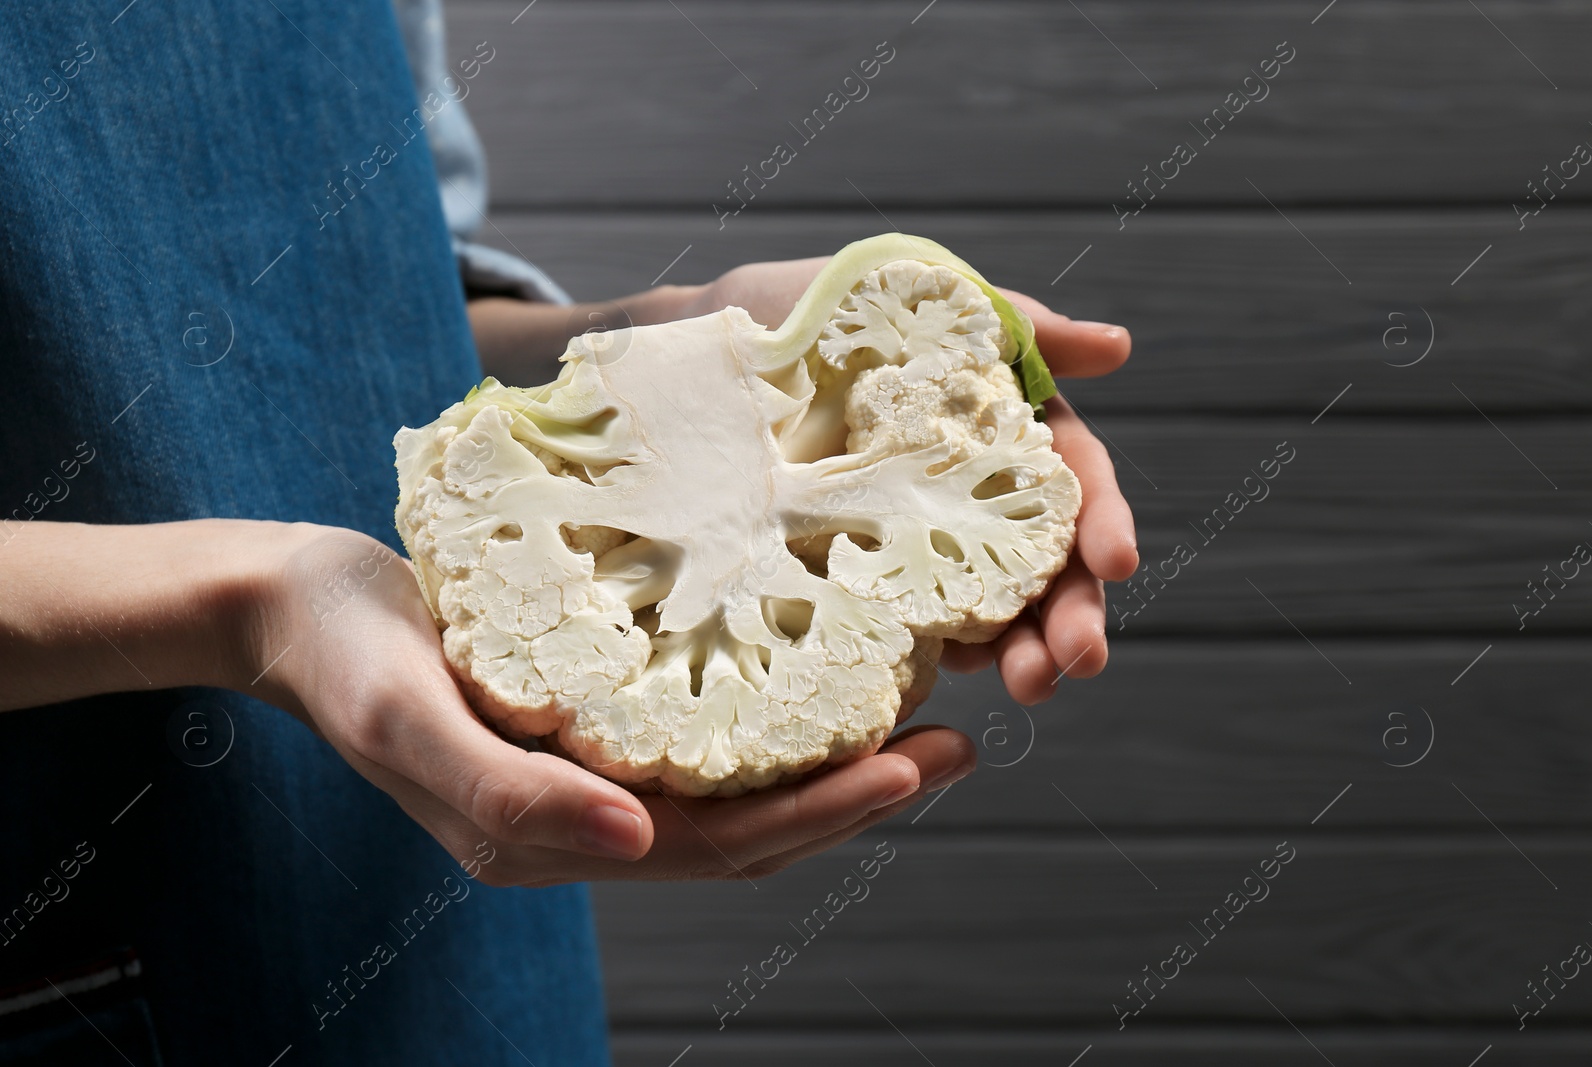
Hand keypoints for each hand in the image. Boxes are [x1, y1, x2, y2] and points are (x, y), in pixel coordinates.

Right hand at [252, 526, 973, 886]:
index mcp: (547, 834)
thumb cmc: (346, 652)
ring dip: (828, 762)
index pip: (717, 847)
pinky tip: (820, 675)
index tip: (914, 764)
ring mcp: (586, 776)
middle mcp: (583, 820)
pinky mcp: (586, 725)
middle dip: (857, 795)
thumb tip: (635, 839)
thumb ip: (510, 791)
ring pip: (734, 790)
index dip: (822, 815)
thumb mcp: (408, 714)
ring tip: (917, 713)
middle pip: (748, 831)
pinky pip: (701, 742)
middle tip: (955, 741)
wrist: (296, 607)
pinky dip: (773, 722)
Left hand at [676, 260, 1140, 704]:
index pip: (1072, 482)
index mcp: (1001, 429)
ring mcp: (914, 540)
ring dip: (1020, 652)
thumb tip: (1119, 346)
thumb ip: (1022, 326)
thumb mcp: (922, 298)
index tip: (1116, 562)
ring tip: (1033, 687)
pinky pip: (909, 627)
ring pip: (988, 606)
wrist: (705, 343)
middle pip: (1043, 561)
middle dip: (1070, 614)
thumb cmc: (818, 310)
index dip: (1102, 521)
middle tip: (1076, 660)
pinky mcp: (858, 578)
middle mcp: (968, 492)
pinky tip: (950, 678)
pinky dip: (939, 657)